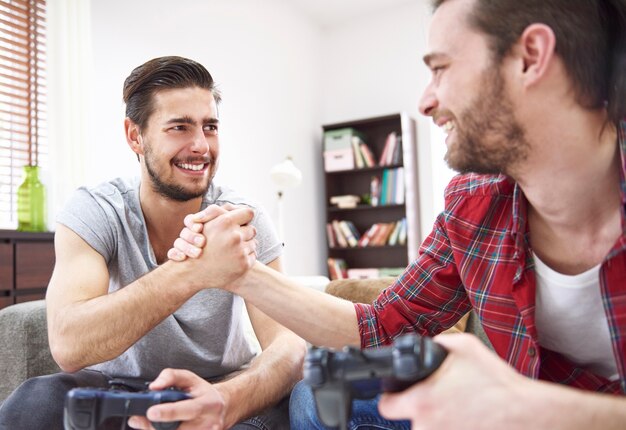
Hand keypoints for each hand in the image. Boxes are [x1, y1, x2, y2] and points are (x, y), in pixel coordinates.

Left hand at [128, 369, 225, 429]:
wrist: (222, 408)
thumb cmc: (202, 393)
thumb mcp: (190, 378)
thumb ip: (171, 376)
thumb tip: (154, 387)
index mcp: (209, 403)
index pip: (189, 409)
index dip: (169, 412)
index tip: (151, 412)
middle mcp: (210, 423)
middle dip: (157, 427)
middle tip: (143, 419)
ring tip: (154, 422)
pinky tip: (164, 426)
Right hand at [167, 204, 253, 261]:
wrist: (194, 272)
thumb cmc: (200, 244)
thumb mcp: (205, 224)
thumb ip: (219, 211)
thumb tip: (239, 207)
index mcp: (225, 222)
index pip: (249, 213)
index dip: (245, 218)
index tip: (241, 222)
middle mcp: (234, 236)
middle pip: (252, 229)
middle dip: (245, 233)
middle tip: (235, 239)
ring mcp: (240, 251)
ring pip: (253, 243)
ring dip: (245, 246)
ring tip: (232, 250)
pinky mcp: (244, 264)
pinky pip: (253, 255)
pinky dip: (246, 257)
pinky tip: (233, 260)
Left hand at [378, 333, 530, 429]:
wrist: (527, 415)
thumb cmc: (498, 384)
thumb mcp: (466, 346)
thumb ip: (439, 342)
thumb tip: (428, 345)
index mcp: (422, 401)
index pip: (386, 406)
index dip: (391, 397)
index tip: (399, 393)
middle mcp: (425, 427)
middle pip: (409, 419)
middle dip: (419, 409)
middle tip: (441, 400)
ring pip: (427, 429)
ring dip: (438, 421)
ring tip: (459, 409)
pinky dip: (451, 428)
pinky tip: (467, 419)